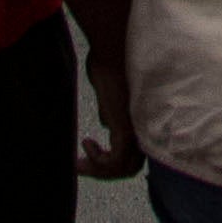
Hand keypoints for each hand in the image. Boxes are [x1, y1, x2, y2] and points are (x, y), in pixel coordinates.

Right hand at [77, 45, 140, 180]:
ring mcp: (137, 130)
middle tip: (79, 166)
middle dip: (103, 172)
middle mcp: (143, 129)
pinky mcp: (126, 130)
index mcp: (141, 122)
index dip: (112, 162)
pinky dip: (97, 162)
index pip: (134, 155)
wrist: (112, 51)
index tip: (89, 156)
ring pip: (123, 169)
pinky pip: (114, 161)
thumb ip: (110, 111)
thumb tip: (106, 122)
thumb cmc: (109, 64)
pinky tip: (86, 144)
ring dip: (97, 170)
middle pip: (130, 167)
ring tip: (78, 163)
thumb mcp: (109, 94)